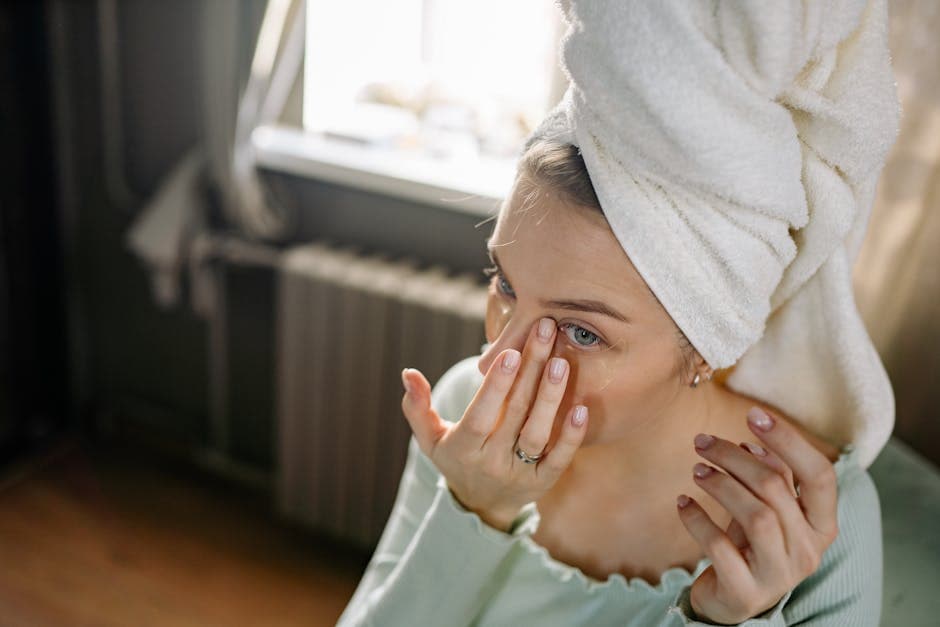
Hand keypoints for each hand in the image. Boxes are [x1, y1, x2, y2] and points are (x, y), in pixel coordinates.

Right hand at [400, 317, 588, 531]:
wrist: (481, 504)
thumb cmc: (455, 457)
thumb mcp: (430, 437)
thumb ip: (417, 406)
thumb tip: (407, 373)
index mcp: (463, 448)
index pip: (480, 415)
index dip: (495, 386)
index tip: (510, 353)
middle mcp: (492, 462)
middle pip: (514, 413)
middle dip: (530, 370)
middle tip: (545, 333)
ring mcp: (519, 474)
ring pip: (537, 434)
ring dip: (551, 398)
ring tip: (561, 362)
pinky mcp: (543, 482)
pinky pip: (559, 459)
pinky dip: (571, 435)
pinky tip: (581, 408)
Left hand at [676, 407, 838, 623]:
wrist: (733, 600)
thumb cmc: (752, 544)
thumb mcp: (766, 508)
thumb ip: (768, 477)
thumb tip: (753, 441)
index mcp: (822, 524)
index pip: (820, 475)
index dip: (789, 441)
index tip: (754, 414)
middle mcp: (809, 550)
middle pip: (776, 489)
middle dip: (734, 458)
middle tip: (702, 442)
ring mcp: (780, 575)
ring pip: (756, 516)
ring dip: (721, 485)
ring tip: (696, 470)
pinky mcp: (746, 592)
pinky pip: (720, 548)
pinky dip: (698, 520)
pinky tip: (682, 503)